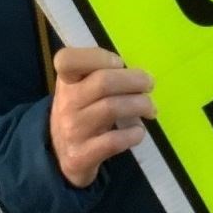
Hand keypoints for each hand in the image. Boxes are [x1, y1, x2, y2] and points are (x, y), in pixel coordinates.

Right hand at [49, 47, 155, 186]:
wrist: (63, 154)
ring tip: (150, 108)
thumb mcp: (80, 89)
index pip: (68, 59)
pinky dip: (133, 134)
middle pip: (103, 82)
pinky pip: (114, 141)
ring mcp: (72, 130)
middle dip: (134, 80)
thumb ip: (99, 74)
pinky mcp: (81, 156)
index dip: (98, 57)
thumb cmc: (81, 112)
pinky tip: (138, 131)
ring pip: (112, 108)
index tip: (118, 64)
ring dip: (139, 105)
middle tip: (149, 84)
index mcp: (65, 81)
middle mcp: (65, 103)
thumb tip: (135, 74)